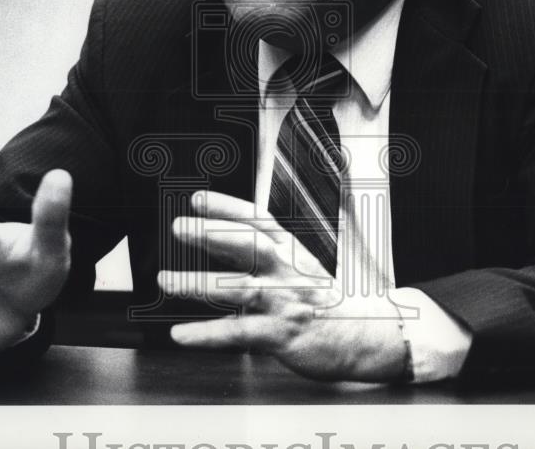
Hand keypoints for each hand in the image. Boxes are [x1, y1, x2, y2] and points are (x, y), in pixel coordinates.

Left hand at [158, 191, 406, 381]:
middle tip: (179, 227)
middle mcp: (287, 271)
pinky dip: (207, 334)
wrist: (367, 335)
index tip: (197, 199)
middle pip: (248, 246)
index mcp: (291, 251)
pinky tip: (181, 334)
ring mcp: (285, 302)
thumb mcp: (299, 266)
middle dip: (211, 234)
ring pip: (238, 288)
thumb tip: (216, 238)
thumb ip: (260, 254)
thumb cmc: (326, 301)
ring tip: (167, 280)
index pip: (256, 221)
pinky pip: (239, 333)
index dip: (226, 207)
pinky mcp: (282, 334)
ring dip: (199, 283)